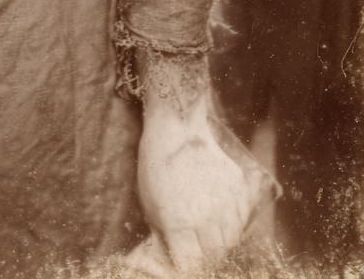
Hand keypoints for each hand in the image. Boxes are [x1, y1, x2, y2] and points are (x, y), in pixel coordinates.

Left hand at [136, 95, 250, 270]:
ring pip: (231, 241)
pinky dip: (233, 224)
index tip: (183, 260)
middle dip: (204, 257)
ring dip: (220, 242)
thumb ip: (165, 235)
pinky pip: (242, 219)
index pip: (190, 265)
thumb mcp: (151, 204)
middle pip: (214, 256)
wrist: (177, 128)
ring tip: (208, 234)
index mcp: (179, 223)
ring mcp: (226, 203)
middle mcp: (206, 217)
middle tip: (197, 249)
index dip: (186, 266)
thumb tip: (174, 256)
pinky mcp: (239, 190)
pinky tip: (220, 216)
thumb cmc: (157, 166)